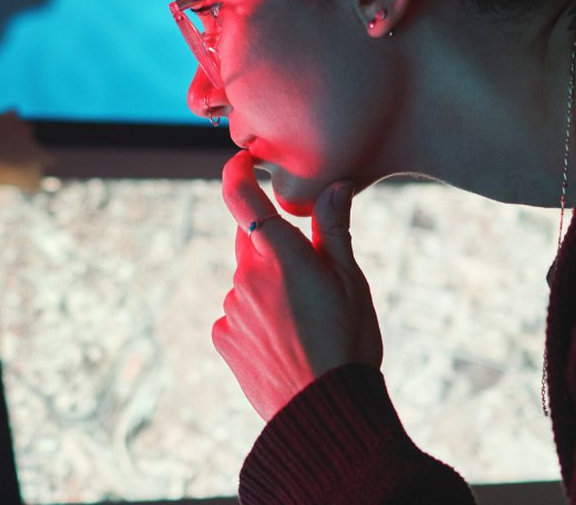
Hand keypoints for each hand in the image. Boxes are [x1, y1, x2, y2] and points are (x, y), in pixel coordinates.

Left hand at [213, 151, 383, 420]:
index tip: (243, 162)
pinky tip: (286, 344)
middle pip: (250, 242)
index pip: (241, 197)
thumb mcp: (352, 282)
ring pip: (247, 282)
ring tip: (305, 323)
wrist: (326, 413)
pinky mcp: (223, 337)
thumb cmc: (349, 343)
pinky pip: (238, 315)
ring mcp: (231, 308)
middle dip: (273, 246)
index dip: (237, 172)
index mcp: (280, 254)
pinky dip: (256, 320)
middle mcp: (246, 276)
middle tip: (309, 277)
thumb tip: (334, 185)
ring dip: (267, 288)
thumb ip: (336, 230)